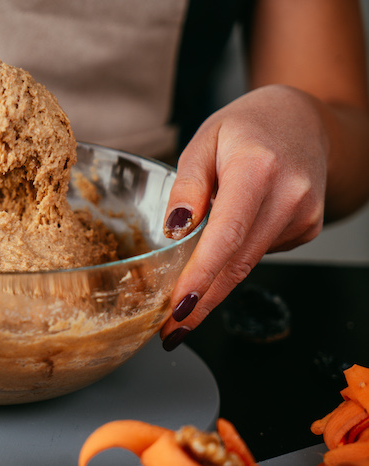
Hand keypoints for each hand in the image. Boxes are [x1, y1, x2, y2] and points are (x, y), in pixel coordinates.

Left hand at [160, 84, 328, 349]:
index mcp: (257, 169)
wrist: (303, 120)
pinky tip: (228, 239)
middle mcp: (289, 195)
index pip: (227, 235)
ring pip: (248, 263)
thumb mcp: (204, 141)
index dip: (202, 277)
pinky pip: (261, 253)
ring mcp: (304, 215)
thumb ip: (187, 187)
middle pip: (239, 263)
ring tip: (184, 293)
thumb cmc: (246, 127)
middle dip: (202, 302)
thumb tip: (173, 231)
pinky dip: (236, 257)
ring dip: (214, 284)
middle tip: (171, 331)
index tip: (179, 308)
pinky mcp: (307, 228)